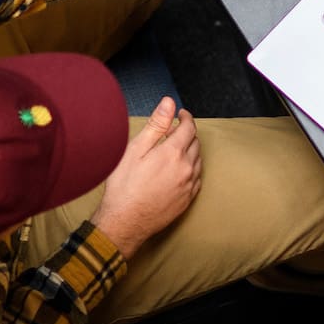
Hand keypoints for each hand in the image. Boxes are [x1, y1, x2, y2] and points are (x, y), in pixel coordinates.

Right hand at [91, 98, 201, 256]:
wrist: (125, 221)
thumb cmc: (125, 186)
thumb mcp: (135, 150)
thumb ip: (156, 124)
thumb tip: (169, 102)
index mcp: (174, 153)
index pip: (189, 128)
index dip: (185, 118)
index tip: (180, 114)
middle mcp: (187, 168)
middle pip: (195, 143)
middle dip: (186, 133)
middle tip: (172, 132)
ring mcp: (189, 185)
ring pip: (198, 160)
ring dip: (190, 151)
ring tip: (173, 150)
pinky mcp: (188, 199)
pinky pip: (197, 177)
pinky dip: (191, 168)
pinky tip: (178, 170)